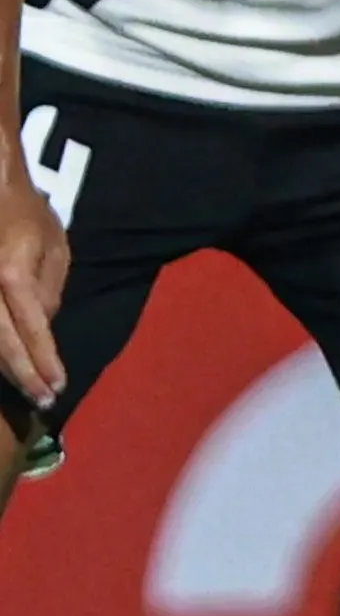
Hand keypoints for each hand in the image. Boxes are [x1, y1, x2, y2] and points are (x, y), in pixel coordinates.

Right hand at [0, 164, 65, 411]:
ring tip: (26, 389)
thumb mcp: (53, 249)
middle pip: (1, 343)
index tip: (57, 385)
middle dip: (23, 375)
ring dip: (4, 368)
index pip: (32, 329)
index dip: (44, 361)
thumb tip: (44, 329)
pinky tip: (3, 364)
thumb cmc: (25, 215)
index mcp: (12, 275)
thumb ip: (50, 291)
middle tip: (44, 400)